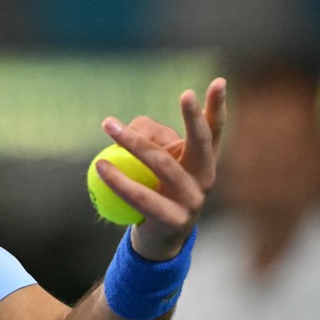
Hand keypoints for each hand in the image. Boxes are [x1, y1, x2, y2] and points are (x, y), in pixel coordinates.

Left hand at [94, 77, 225, 260]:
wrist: (156, 239)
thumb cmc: (154, 188)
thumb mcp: (155, 159)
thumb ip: (149, 136)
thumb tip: (133, 128)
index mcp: (204, 161)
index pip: (214, 130)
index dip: (217, 106)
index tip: (218, 81)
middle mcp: (205, 179)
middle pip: (201, 144)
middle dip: (196, 118)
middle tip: (185, 94)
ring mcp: (193, 201)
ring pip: (164, 165)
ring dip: (133, 143)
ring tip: (109, 126)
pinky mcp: (173, 220)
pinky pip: (142, 196)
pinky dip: (119, 180)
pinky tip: (101, 166)